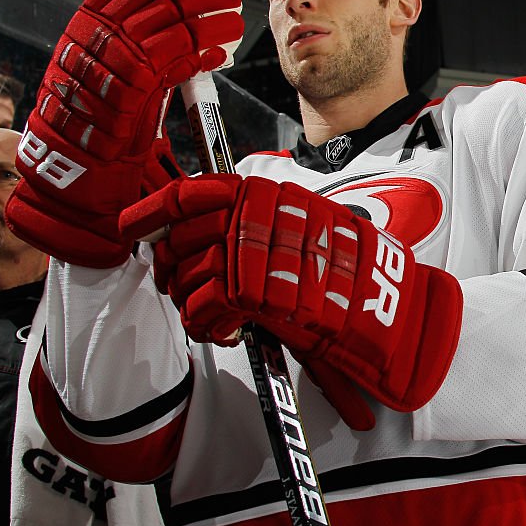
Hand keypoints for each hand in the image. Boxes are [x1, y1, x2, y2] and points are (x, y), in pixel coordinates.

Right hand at [5, 0, 242, 267]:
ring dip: (202, 13)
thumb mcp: (119, 93)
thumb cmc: (96, 149)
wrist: (71, 195)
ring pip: (161, 25)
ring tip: (233, 8)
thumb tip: (181, 43)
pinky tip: (220, 49)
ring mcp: (105, 69)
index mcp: (87, 38)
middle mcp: (92, 47)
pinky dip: (197, 53)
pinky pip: (167, 63)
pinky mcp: (123, 97)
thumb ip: (143, 63)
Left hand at [119, 175, 463, 430]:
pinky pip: (204, 308)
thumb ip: (261, 227)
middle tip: (183, 292)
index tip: (134, 227)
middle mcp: (257, 216)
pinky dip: (208, 327)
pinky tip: (230, 334)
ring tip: (216, 321)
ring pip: (187, 276)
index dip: (154, 211)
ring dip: (192, 305)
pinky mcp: (256, 292)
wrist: (391, 309)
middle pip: (180, 238)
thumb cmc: (356, 277)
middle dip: (173, 271)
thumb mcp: (308, 232)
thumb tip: (204, 242)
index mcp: (270, 196)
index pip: (193, 192)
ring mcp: (255, 251)